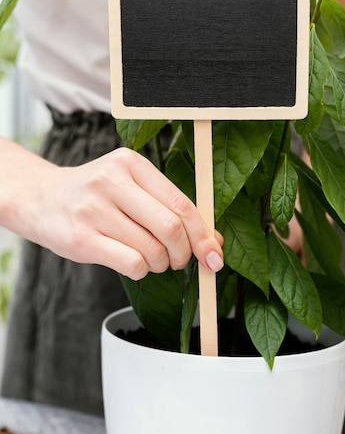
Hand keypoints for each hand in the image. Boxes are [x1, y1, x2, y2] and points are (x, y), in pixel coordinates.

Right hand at [4, 144, 223, 279]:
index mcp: (131, 163)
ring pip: (152, 249)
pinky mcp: (81, 239)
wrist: (41, 199)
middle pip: (171, 227)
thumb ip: (170, 208)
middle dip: (184, 253)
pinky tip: (135, 263)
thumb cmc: (96, 196)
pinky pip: (132, 263)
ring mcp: (93, 209)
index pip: (182, 203)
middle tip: (178, 259)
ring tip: (152, 259)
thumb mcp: (132, 188)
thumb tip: (214, 243)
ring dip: (161, 264)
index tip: (213, 254)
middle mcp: (111, 181)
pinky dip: (142, 270)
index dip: (203, 234)